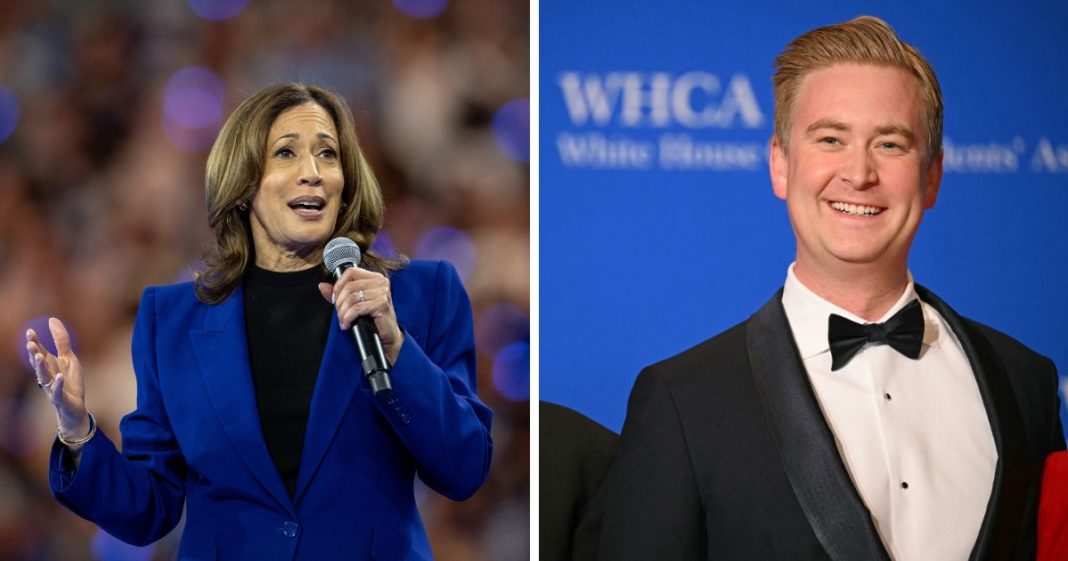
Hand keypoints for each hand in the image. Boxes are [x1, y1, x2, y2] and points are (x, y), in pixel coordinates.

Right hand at [25, 318, 89, 441]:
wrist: (75, 408)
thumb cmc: (70, 382)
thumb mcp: (69, 358)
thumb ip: (61, 341)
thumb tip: (52, 320)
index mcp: (50, 366)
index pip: (40, 352)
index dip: (35, 343)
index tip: (30, 331)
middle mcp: (48, 376)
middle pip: (39, 364)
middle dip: (34, 354)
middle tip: (30, 343)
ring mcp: (53, 388)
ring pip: (44, 377)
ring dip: (41, 367)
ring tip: (39, 356)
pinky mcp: (61, 399)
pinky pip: (57, 392)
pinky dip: (57, 384)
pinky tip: (59, 377)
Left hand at [319, 268, 403, 363]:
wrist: (388, 335)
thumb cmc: (372, 319)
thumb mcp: (354, 303)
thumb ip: (339, 293)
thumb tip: (322, 286)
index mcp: (375, 278)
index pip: (351, 272)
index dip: (338, 285)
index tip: (334, 299)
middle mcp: (381, 282)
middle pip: (349, 286)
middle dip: (339, 303)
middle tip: (339, 315)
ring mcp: (383, 292)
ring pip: (352, 298)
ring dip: (343, 312)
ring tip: (343, 321)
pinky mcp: (382, 304)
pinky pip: (357, 308)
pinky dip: (348, 317)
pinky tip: (347, 325)